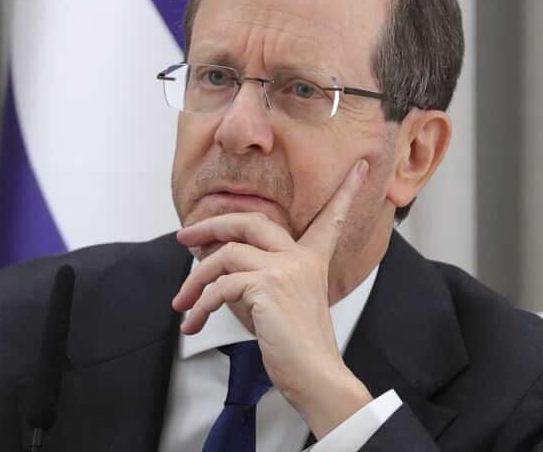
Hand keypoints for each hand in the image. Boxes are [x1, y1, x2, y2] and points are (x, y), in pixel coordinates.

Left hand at [171, 159, 373, 438]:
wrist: (314, 376)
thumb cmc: (295, 347)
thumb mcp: (277, 303)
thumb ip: (256, 277)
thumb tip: (214, 261)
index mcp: (312, 260)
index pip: (330, 217)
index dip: (346, 191)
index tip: (360, 167)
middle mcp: (301, 258)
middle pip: (250, 220)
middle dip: (211, 224)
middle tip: (184, 237)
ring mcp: (284, 269)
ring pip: (224, 254)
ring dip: (194, 279)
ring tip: (182, 302)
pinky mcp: (266, 287)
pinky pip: (219, 286)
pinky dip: (199, 304)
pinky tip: (193, 322)